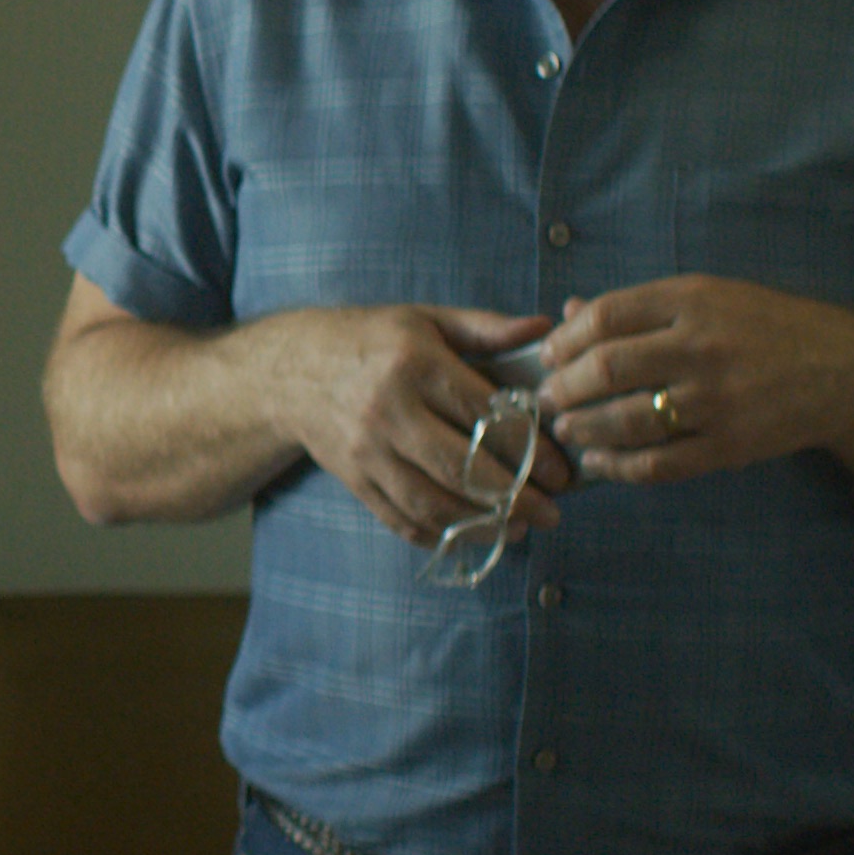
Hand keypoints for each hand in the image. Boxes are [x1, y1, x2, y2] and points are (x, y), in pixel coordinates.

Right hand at [273, 303, 562, 546]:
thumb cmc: (372, 339)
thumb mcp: (427, 319)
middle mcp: (389, 409)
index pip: (485, 414)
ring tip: (518, 529)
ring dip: (479, 523)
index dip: (530, 448)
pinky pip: (399, 517)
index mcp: (415, 363)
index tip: (562, 471)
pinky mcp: (353, 478)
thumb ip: (487, 328)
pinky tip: (471, 535)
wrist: (292, 369)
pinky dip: (438, 534)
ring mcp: (367, 450)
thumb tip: (546, 328)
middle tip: (551, 512)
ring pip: (430, 500)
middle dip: (513, 496)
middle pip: (461, 465)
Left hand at [536, 274, 853, 487]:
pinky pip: (658, 464)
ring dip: (582, 428)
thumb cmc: (769, 327)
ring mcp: (716, 400)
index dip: (565, 339)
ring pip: (625, 420)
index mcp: (694, 300)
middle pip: (607, 368)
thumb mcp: (710, 297)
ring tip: (566, 428)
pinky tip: (599, 462)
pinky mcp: (728, 446)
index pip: (607, 316)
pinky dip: (618, 467)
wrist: (843, 370)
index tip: (548, 354)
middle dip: (563, 386)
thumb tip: (571, 312)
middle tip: (546, 396)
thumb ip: (642, 306)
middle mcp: (702, 347)